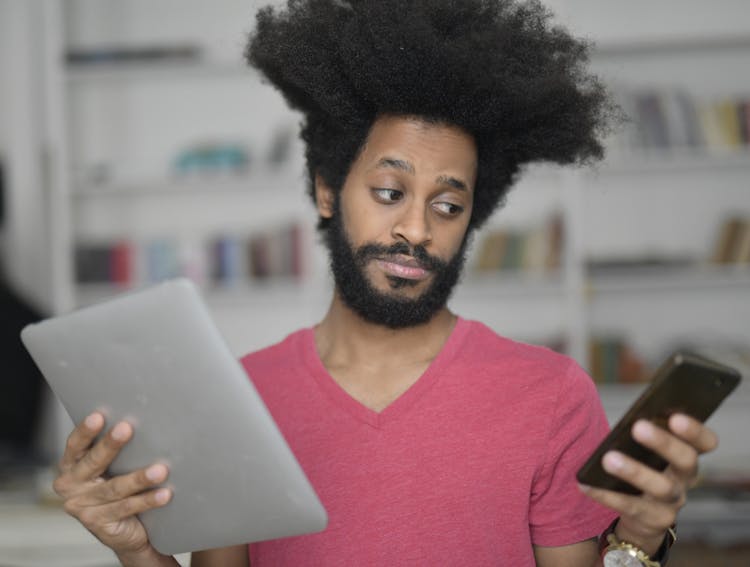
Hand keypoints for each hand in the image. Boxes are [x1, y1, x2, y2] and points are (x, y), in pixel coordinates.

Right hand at [53, 412, 172, 559]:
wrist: (125, 530)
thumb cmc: (119, 488)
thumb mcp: (112, 468)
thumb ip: (116, 450)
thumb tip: (144, 421)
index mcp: (71, 467)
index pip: (75, 446)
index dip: (85, 431)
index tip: (98, 416)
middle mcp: (71, 487)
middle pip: (93, 463)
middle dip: (110, 445)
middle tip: (127, 429)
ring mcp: (82, 507)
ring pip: (114, 488)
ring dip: (139, 478)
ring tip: (160, 470)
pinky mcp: (97, 524)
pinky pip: (126, 508)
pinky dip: (147, 500)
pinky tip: (164, 494)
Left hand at [581, 413, 717, 554]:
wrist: (642, 515)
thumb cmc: (641, 467)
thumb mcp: (646, 450)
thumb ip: (644, 431)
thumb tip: (628, 416)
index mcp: (686, 454)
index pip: (705, 442)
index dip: (695, 431)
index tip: (676, 417)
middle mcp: (685, 478)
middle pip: (685, 460)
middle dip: (664, 442)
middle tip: (638, 426)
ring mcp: (673, 501)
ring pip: (661, 487)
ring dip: (635, 471)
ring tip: (608, 458)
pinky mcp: (655, 520)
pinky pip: (631, 507)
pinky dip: (607, 495)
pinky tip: (586, 484)